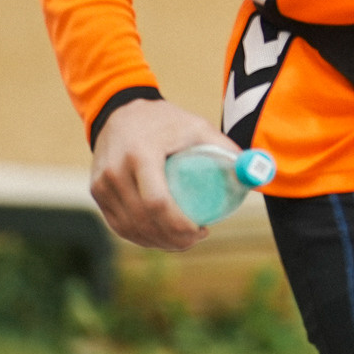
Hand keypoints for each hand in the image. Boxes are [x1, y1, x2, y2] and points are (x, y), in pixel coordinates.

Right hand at [89, 97, 237, 251]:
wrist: (120, 111)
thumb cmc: (166, 121)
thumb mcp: (197, 127)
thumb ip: (225, 149)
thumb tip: (257, 175)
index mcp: (141, 154)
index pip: (158, 203)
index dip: (181, 226)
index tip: (203, 230)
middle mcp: (115, 171)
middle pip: (145, 220)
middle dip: (173, 239)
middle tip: (198, 237)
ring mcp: (102, 184)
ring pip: (131, 228)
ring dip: (158, 242)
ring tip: (183, 240)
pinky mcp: (96, 192)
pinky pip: (119, 225)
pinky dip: (141, 236)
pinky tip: (161, 238)